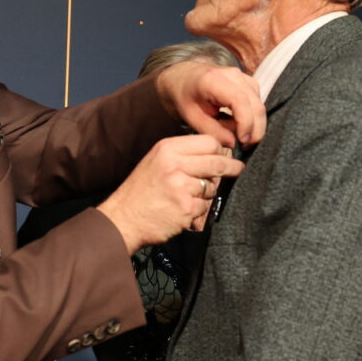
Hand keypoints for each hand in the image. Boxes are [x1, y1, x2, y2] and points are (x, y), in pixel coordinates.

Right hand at [98, 134, 244, 253]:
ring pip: (213, 186)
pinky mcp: (186, 208)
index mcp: (167, 148)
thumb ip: (181, 154)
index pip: (208, 141)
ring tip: (188, 197)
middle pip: (217, 162)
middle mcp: (175, 164)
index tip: (226, 155)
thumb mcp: (156, 161)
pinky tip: (182, 210)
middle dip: (232, 168)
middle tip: (238, 170)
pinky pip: (206, 206)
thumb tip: (215, 153)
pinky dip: (199, 210)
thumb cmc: (140, 191)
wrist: (123, 219)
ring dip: (208, 193)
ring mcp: (181, 186)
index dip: (220, 149)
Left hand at [155, 61, 265, 147]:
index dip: (246, 124)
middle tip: (242, 146)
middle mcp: (233, 75)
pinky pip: (257, 103)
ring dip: (251, 124)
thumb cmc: (185, 96)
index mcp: (214, 80)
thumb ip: (212, 131)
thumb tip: (233, 143)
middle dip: (254, 130)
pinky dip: (250, 117)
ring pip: (259, 106)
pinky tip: (234, 121)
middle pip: (256, 105)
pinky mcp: (248, 82)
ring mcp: (243, 77)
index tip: (242, 141)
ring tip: (230, 130)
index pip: (240, 102)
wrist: (184, 77)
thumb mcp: (192, 117)